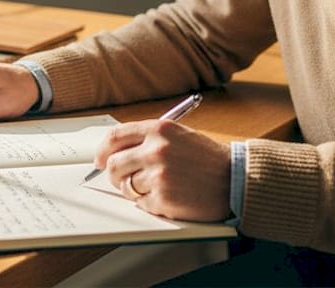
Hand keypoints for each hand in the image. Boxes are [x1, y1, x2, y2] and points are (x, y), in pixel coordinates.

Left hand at [94, 119, 231, 221]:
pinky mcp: (163, 199)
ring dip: (134, 190)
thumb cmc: (209, 159)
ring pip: (125, 186)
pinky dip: (150, 203)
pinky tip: (169, 196)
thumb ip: (148, 139)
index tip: (99, 159)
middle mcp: (155, 150)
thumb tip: (117, 151)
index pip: (114, 137)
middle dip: (115, 175)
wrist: (236, 179)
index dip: (102, 150)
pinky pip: (141, 204)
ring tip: (157, 187)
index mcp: (159, 130)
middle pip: (113, 165)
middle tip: (124, 179)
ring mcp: (158, 175)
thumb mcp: (179, 136)